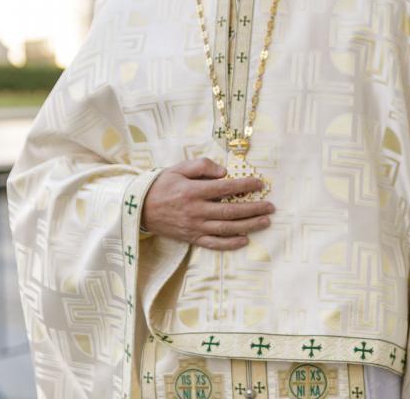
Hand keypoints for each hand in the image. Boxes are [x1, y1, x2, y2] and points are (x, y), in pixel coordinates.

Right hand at [140, 158, 274, 250]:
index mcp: (194, 191)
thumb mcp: (178, 168)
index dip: (245, 186)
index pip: (225, 188)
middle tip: (270, 206)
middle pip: (230, 211)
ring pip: (226, 228)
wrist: (139, 209)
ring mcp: (194, 227)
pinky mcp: (191, 238)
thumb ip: (202, 166)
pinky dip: (230, 244)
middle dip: (253, 209)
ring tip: (265, 221)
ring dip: (248, 226)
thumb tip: (224, 172)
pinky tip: (244, 240)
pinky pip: (213, 243)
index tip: (260, 184)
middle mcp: (196, 211)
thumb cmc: (162, 185)